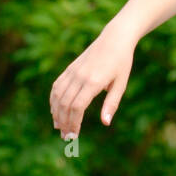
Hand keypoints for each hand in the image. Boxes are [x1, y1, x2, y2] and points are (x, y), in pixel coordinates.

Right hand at [50, 22, 135, 138]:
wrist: (114, 38)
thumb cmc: (121, 62)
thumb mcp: (121, 84)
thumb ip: (112, 103)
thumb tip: (105, 123)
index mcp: (94, 81)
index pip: (78, 107)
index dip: (74, 123)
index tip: (74, 135)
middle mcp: (80, 76)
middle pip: (65, 104)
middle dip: (64, 122)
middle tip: (66, 137)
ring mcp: (73, 71)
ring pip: (57, 95)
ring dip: (56, 113)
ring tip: (59, 127)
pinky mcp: (70, 68)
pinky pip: (57, 86)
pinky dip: (53, 100)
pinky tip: (55, 110)